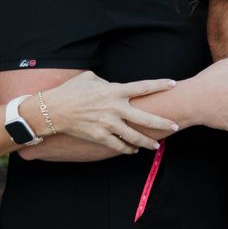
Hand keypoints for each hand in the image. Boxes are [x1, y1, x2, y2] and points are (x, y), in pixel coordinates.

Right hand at [45, 72, 180, 152]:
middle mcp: (114, 108)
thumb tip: (114, 85)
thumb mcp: (90, 78)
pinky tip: (134, 150)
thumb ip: (106, 81)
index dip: (159, 85)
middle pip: (145, 118)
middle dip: (162, 123)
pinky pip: (118, 145)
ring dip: (147, 142)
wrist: (52, 110)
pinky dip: (127, 148)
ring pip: (133, 136)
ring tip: (156, 145)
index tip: (173, 84)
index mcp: (114, 91)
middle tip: (175, 126)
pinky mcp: (99, 136)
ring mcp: (107, 124)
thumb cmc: (70, 91)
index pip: (142, 87)